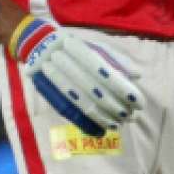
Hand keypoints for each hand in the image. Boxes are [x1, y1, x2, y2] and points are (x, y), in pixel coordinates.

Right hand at [10, 17, 142, 137]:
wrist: (36, 44)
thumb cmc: (71, 45)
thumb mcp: (93, 45)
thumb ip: (116, 58)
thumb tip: (137, 75)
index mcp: (79, 49)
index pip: (106, 74)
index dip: (123, 90)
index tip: (137, 101)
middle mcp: (66, 63)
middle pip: (96, 92)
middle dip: (116, 107)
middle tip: (130, 116)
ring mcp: (55, 79)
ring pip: (83, 104)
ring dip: (103, 117)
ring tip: (118, 124)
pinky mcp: (49, 93)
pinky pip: (69, 112)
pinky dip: (86, 124)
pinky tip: (99, 130)